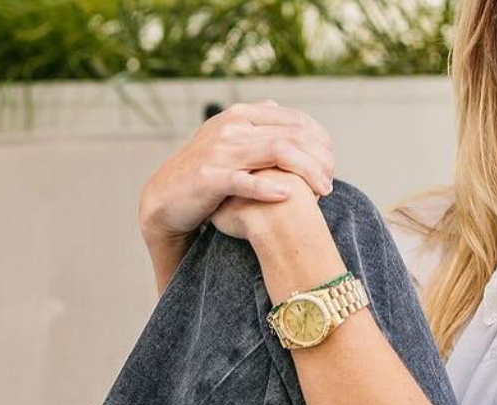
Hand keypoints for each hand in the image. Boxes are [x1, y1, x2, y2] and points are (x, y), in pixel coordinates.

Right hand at [138, 99, 334, 248]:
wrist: (164, 199)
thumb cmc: (202, 174)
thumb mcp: (228, 141)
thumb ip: (254, 126)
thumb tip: (280, 113)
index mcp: (241, 114)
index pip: (294, 120)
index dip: (319, 140)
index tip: (331, 161)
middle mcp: (232, 127)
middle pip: (291, 135)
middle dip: (318, 158)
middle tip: (331, 179)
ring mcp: (221, 151)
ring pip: (277, 153)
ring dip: (306, 172)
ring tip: (323, 190)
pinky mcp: (210, 178)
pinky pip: (246, 181)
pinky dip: (269, 188)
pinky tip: (289, 196)